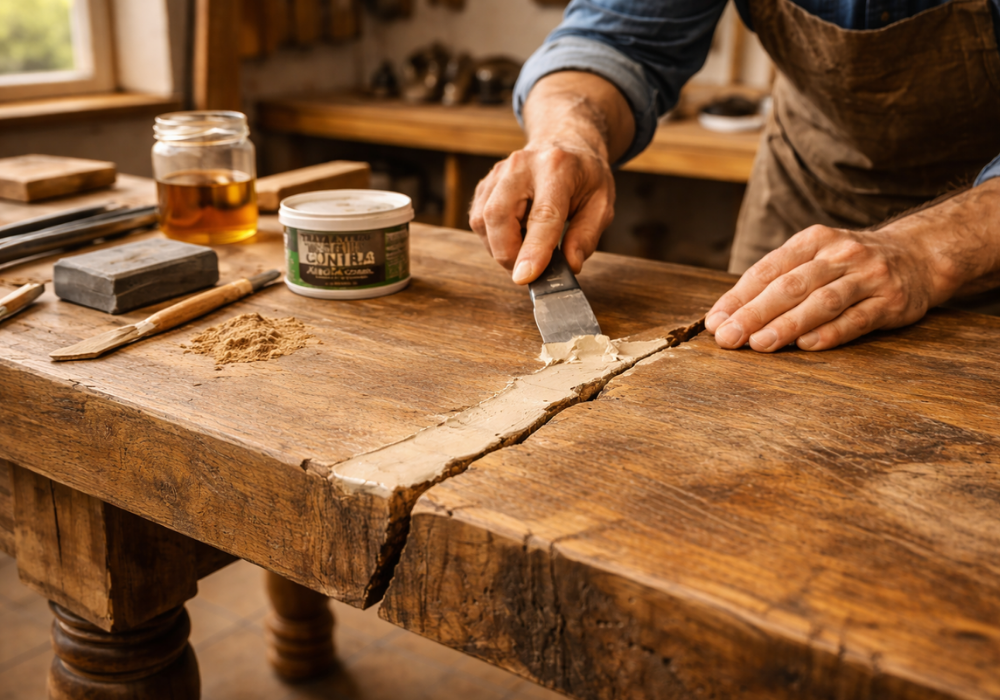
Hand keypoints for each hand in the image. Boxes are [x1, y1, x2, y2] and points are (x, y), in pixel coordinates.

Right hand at [469, 71, 634, 283]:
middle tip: (528, 271)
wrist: (564, 143)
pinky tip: (515, 236)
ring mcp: (498, 173)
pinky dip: (493, 239)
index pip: (542, 214)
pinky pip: (478, 220)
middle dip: (507, 254)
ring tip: (526, 251)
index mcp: (557, 167)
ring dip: (500, 248)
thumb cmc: (584, 175)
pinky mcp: (485, 185)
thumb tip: (570, 265)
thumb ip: (586, 236)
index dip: (532, 249)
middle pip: (498, 215)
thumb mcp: (602, 203)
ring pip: (482, 221)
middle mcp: (521, 165)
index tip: (525, 277)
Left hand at [705, 224, 947, 351]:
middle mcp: (840, 255)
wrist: (918, 255)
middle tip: (728, 337)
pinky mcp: (891, 301)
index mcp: (813, 241)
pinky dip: (830, 333)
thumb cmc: (848, 265)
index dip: (738, 297)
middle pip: (791, 286)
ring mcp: (868, 277)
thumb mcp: (814, 257)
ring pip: (822, 302)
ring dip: (787, 325)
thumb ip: (776, 282)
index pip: (767, 270)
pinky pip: (857, 319)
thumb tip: (726, 316)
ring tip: (759, 344)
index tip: (714, 322)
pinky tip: (806, 346)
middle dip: (755, 313)